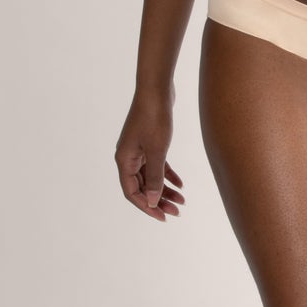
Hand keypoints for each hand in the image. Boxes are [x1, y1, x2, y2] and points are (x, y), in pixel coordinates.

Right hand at [115, 89, 184, 220]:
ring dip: (165, 190)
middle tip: (177, 212)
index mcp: (124, 160)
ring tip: (182, 201)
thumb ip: (155, 178)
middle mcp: (128, 157)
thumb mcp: (157, 151)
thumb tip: (152, 201)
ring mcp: (138, 150)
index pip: (132, 192)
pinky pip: (157, 165)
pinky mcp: (149, 143)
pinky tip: (181, 184)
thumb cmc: (154, 118)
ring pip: (151, 177)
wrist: (157, 90)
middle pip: (142, 187)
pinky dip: (168, 175)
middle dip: (159, 200)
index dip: (146, 206)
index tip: (163, 216)